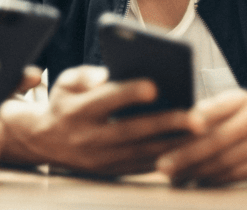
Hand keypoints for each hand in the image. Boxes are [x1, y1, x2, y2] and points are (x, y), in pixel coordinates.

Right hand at [1, 65, 202, 174]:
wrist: (44, 141)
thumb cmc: (64, 103)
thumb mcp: (65, 82)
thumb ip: (85, 74)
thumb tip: (107, 75)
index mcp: (77, 110)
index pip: (106, 100)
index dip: (129, 93)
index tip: (154, 85)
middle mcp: (89, 137)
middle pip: (133, 130)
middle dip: (167, 123)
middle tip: (197, 118)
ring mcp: (101, 159)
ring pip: (143, 153)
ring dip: (175, 144)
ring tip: (202, 133)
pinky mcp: (112, 171)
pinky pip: (144, 166)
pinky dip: (167, 157)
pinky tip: (189, 147)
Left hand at [156, 89, 246, 185]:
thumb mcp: (242, 101)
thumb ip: (213, 108)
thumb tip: (179, 120)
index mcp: (242, 100)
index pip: (216, 108)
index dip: (199, 117)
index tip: (181, 125)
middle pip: (216, 141)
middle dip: (186, 155)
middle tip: (162, 165)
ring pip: (223, 163)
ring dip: (194, 173)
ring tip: (171, 177)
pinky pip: (233, 177)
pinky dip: (212, 181)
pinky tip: (193, 183)